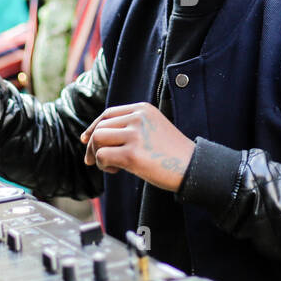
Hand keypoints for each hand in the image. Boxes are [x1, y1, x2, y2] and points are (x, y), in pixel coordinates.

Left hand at [79, 103, 194, 190]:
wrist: (193, 167)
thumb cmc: (172, 153)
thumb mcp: (153, 129)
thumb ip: (130, 127)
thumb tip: (96, 138)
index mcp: (142, 109)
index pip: (108, 114)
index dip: (93, 127)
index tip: (86, 140)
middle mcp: (138, 118)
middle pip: (100, 127)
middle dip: (93, 146)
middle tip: (94, 161)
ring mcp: (135, 135)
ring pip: (98, 139)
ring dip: (98, 155)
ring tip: (110, 166)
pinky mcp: (132, 154)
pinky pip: (103, 156)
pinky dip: (103, 165)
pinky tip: (116, 170)